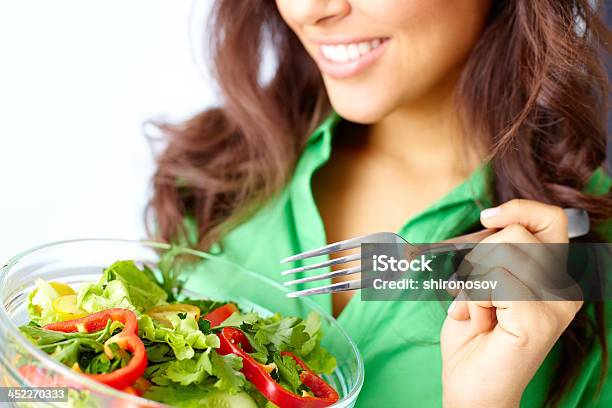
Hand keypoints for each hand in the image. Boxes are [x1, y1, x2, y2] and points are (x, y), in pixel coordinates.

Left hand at [440, 199, 582, 407]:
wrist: (472, 389)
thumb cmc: (473, 338)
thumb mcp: (483, 283)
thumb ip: (497, 253)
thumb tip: (495, 220)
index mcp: (554, 278)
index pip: (551, 221)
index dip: (519, 210)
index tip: (488, 218)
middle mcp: (563, 290)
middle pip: (518, 233)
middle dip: (481, 256)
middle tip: (477, 292)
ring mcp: (554, 305)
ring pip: (502, 254)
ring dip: (474, 281)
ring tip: (480, 312)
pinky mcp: (538, 319)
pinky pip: (494, 281)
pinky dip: (475, 298)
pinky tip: (482, 322)